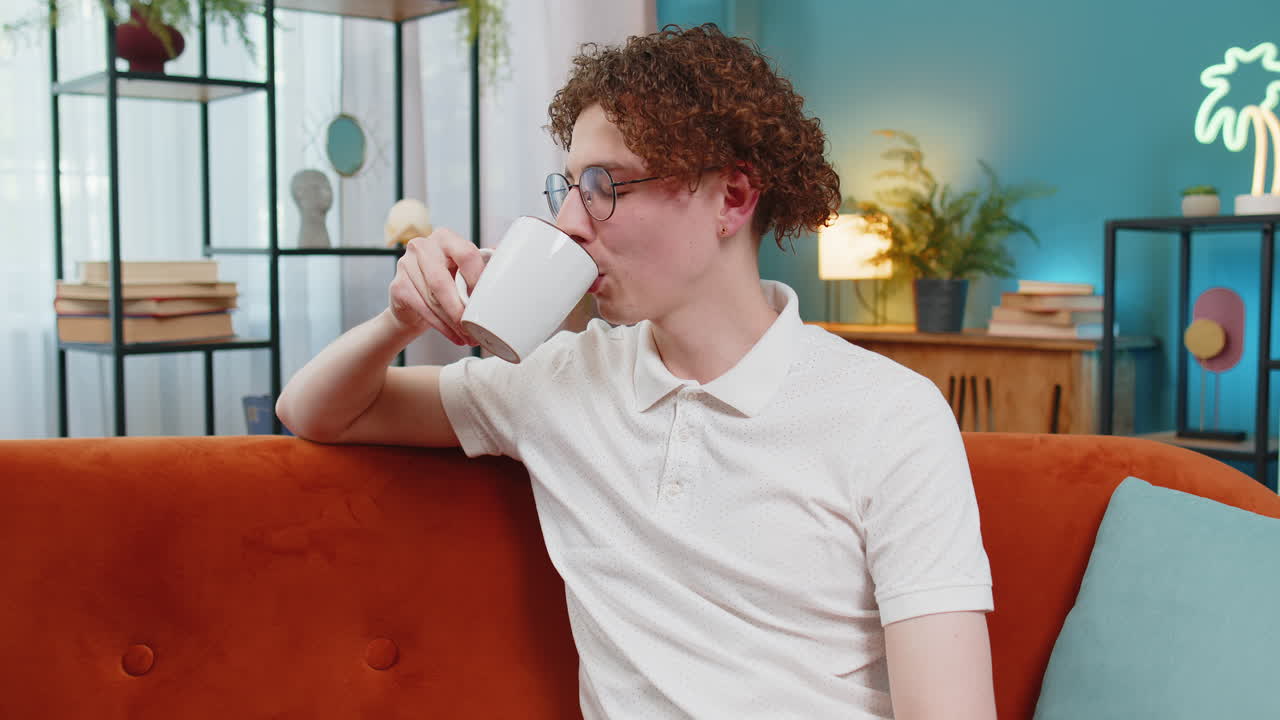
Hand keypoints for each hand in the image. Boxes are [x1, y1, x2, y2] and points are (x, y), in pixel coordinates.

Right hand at [387, 228, 485, 345]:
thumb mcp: (464, 269)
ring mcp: (405, 265)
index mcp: (445, 237)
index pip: (466, 254)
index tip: (485, 300)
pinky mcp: (397, 286)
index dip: (477, 279)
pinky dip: (441, 326)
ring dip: (452, 323)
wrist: (414, 298)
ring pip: (433, 299)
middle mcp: (422, 247)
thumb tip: (512, 266)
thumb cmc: (447, 281)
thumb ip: (483, 265)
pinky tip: (453, 335)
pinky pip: (422, 310)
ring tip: (468, 337)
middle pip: (442, 281)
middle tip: (475, 329)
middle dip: (460, 309)